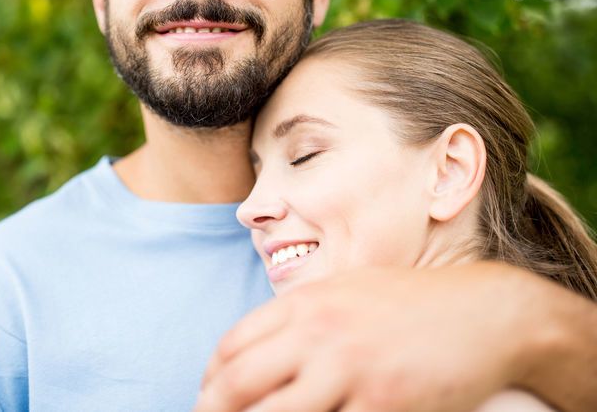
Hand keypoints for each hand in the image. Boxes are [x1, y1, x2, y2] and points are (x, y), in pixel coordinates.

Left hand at [195, 263, 539, 411]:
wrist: (485, 313)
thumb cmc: (410, 302)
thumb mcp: (346, 290)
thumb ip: (301, 316)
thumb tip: (257, 349)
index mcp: (306, 303)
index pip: (233, 344)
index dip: (210, 378)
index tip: (205, 396)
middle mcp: (319, 333)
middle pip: (240, 382)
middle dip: (212, 410)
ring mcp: (350, 370)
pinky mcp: (384, 404)